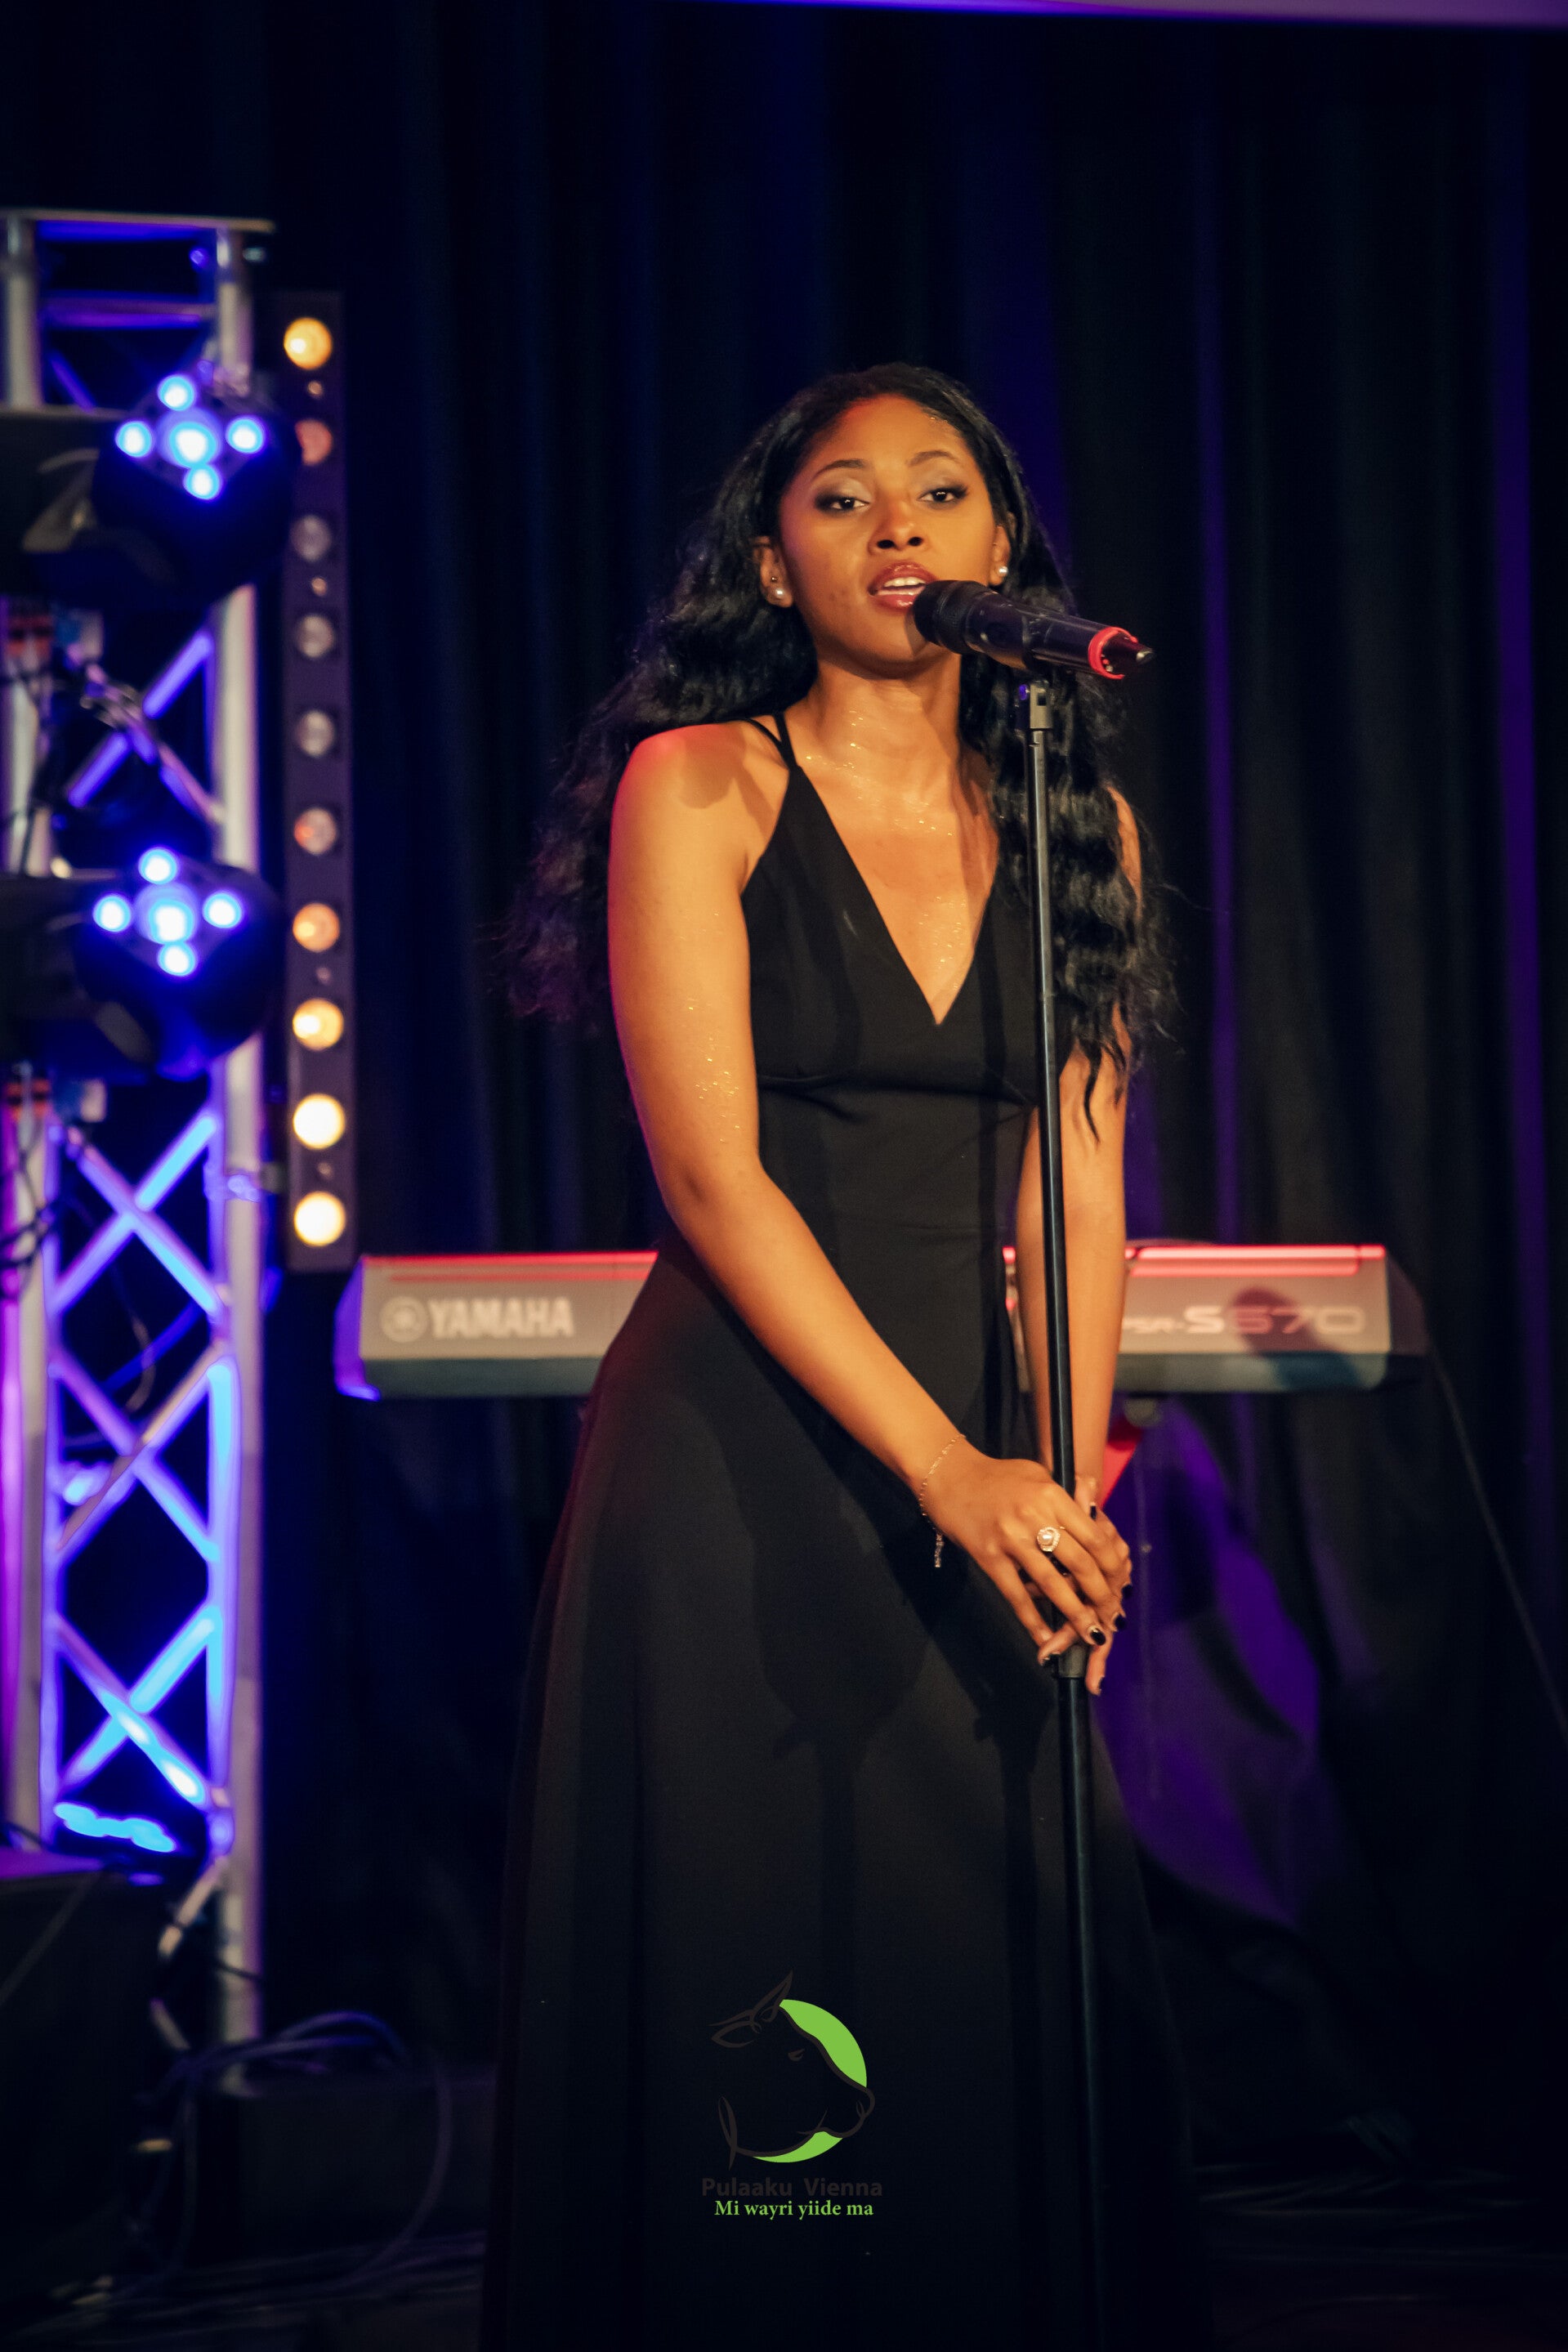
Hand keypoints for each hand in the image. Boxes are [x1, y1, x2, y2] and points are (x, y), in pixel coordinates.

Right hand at [922, 1439, 1131, 1675]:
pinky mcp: (988, 1556)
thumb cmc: (996, 1476)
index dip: (1112, 1567)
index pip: (1095, 1537)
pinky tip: (1044, 1637)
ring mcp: (1010, 1538)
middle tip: (1113, 1617)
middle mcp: (1035, 1516)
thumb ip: (1067, 1498)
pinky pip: (1015, 1594)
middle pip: (1080, 1563)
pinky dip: (1032, 1619)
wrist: (948, 1475)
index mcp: (1052, 1495)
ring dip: (1075, 1613)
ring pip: (1052, 1583)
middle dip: (1101, 1596)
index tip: (1121, 1585)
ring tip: (1091, 1634)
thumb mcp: (1038, 1475)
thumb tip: (1096, 1522)